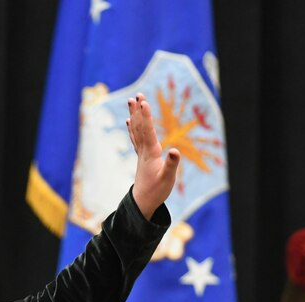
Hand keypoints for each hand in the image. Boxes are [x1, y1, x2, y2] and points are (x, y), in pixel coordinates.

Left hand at [127, 93, 179, 219]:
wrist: (143, 203)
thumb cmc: (157, 191)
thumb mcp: (168, 179)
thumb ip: (172, 165)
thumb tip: (175, 150)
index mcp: (151, 154)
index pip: (148, 131)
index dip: (145, 116)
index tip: (143, 102)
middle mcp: (144, 151)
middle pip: (139, 127)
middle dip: (138, 111)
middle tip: (136, 95)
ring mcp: (141, 154)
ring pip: (136, 131)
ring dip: (134, 115)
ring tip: (131, 102)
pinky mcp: (142, 158)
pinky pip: (136, 139)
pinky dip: (133, 129)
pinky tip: (129, 121)